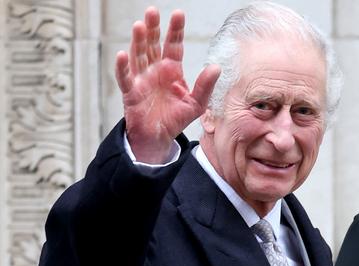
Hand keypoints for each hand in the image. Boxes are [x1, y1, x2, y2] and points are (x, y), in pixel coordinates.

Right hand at [115, 7, 219, 163]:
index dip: (175, 30)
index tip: (178, 14)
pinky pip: (125, 78)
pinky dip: (122, 67)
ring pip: (138, 55)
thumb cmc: (176, 118)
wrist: (159, 138)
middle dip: (153, 28)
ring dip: (138, 41)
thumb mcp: (196, 103)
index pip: (174, 45)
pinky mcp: (131, 92)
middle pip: (153, 44)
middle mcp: (155, 70)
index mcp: (172, 70)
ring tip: (140, 25)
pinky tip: (122, 54)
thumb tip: (216, 67)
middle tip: (153, 11)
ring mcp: (142, 79)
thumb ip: (205, 86)